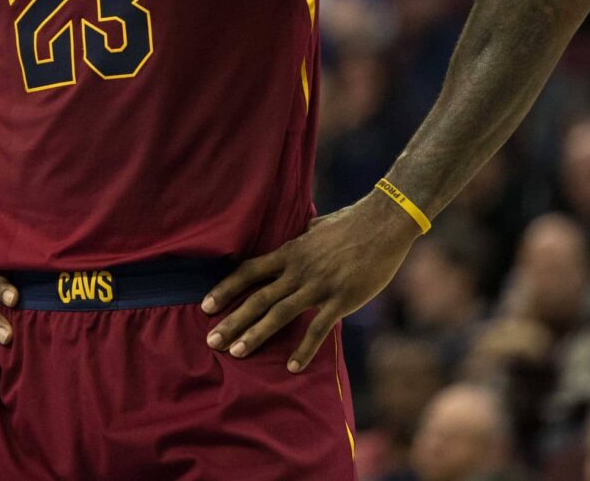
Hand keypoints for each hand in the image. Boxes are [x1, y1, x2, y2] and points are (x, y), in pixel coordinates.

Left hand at [201, 194, 418, 371]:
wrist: (384, 223)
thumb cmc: (353, 222)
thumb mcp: (319, 225)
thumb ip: (305, 234)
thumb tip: (304, 229)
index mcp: (290, 252)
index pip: (249, 272)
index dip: (225, 289)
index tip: (205, 306)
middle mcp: (298, 270)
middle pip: (257, 298)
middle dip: (232, 321)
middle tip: (211, 341)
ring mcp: (318, 285)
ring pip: (279, 314)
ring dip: (256, 335)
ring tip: (236, 353)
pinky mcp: (341, 299)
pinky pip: (318, 329)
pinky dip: (304, 349)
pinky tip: (292, 367)